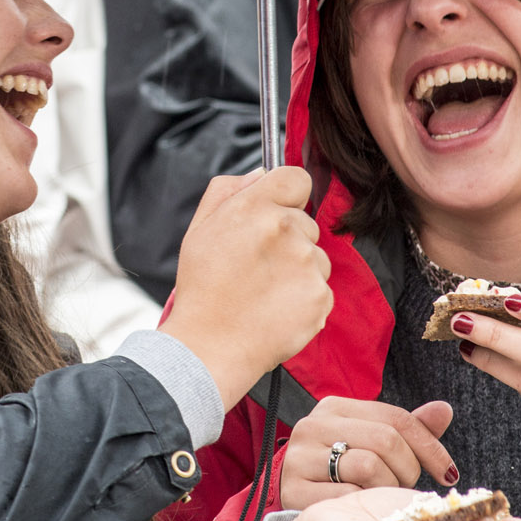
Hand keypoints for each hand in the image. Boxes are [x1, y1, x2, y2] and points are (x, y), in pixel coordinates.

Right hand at [159, 167, 331, 412]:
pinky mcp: (321, 297)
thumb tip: (261, 172)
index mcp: (255, 207)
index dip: (287, 195)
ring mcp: (307, 265)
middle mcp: (286, 230)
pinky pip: (320, 288)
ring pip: (315, 256)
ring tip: (264, 291)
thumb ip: (228, 190)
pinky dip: (303, 299)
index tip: (276, 211)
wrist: (209, 347)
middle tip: (257, 265)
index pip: (296, 177)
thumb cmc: (201, 288)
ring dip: (297, 270)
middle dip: (288, 239)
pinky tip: (276, 310)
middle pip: (305, 222)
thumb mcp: (199, 228)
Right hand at [282, 398, 459, 508]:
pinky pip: (349, 497)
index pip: (397, 418)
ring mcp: (300, 456)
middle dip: (409, 469)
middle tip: (408, 488)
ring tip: (385, 497)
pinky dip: (365, 506)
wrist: (295, 502)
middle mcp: (313, 425)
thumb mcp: (371, 444)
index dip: (430, 446)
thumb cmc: (341, 470)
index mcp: (334, 407)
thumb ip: (407, 430)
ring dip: (389, 488)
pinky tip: (366, 509)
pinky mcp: (294, 489)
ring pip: (370, 467)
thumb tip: (445, 409)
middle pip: (386, 440)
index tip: (449, 473)